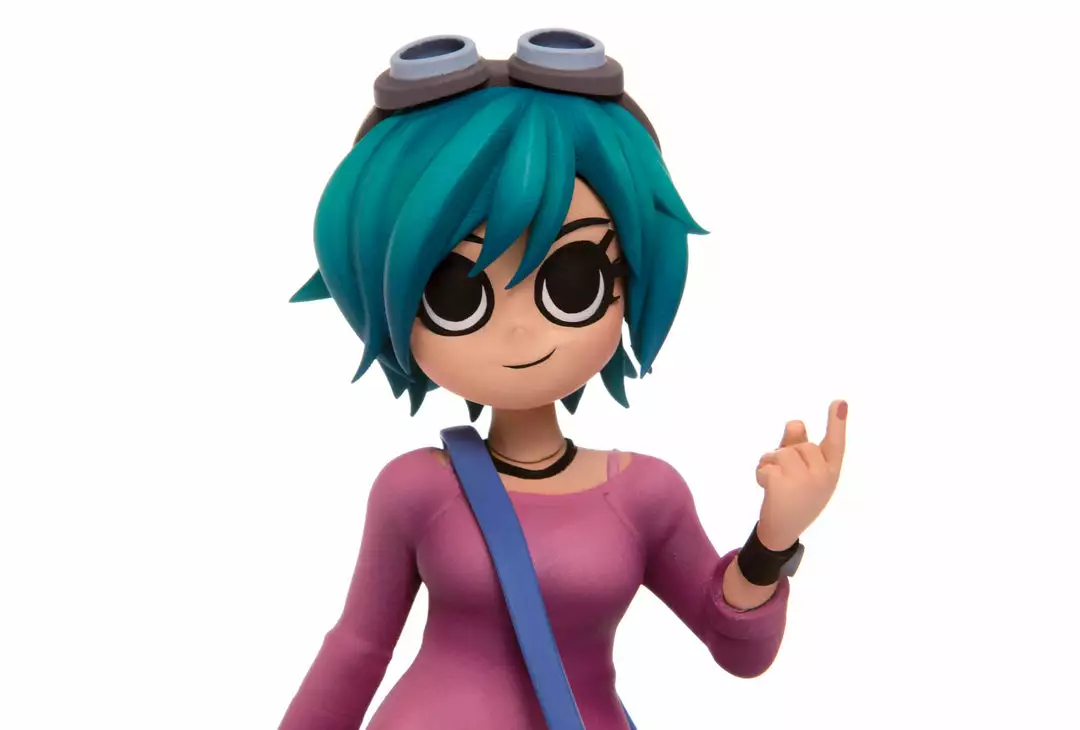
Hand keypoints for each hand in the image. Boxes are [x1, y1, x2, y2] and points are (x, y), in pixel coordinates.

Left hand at [754, 400, 846, 549]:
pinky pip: (766, 464)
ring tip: (775, 483)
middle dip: (787, 456)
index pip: (836, 443)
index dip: (837, 422)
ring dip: (771, 463)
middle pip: (798, 445)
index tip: (839, 402)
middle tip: (787, 480)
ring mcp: (803, 479)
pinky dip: (761, 472)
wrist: (783, 530)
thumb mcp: (805, 474)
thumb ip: (799, 447)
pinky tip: (766, 488)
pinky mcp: (781, 483)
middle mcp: (821, 474)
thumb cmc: (796, 498)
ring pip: (780, 453)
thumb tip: (795, 423)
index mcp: (831, 471)